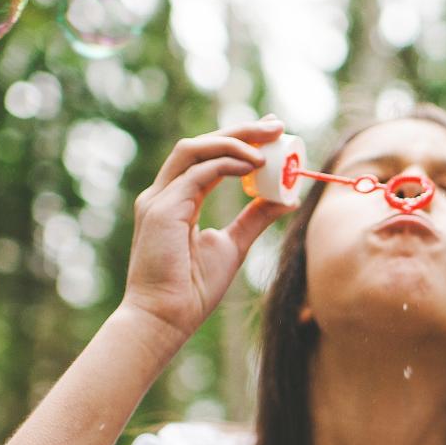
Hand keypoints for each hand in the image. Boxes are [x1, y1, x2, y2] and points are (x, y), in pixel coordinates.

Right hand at [119, 116, 294, 347]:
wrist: (165, 319)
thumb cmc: (192, 289)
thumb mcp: (233, 245)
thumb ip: (255, 218)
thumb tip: (286, 198)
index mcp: (176, 200)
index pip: (207, 157)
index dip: (238, 140)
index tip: (271, 133)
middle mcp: (164, 194)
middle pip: (201, 145)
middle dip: (240, 131)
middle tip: (276, 125)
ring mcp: (158, 199)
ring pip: (194, 150)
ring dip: (233, 141)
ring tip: (268, 143)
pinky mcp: (161, 210)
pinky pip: (197, 174)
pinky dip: (226, 164)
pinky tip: (253, 166)